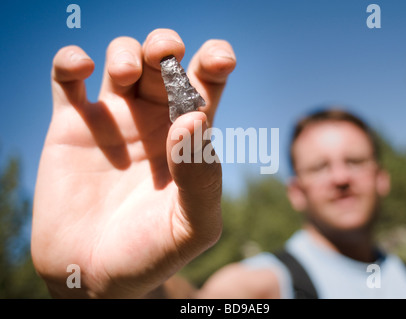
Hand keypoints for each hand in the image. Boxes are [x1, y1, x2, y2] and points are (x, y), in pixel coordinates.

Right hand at [31, 28, 235, 297]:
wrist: (94, 275)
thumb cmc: (151, 254)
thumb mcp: (191, 226)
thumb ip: (202, 178)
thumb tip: (192, 119)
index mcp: (187, 139)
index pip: (206, 87)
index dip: (214, 63)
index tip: (220, 58)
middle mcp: (152, 123)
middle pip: (164, 63)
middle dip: (166, 46)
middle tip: (166, 54)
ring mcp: (112, 121)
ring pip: (122, 60)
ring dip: (126, 51)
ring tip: (124, 72)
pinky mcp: (71, 127)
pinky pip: (67, 79)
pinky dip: (71, 62)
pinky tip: (81, 68)